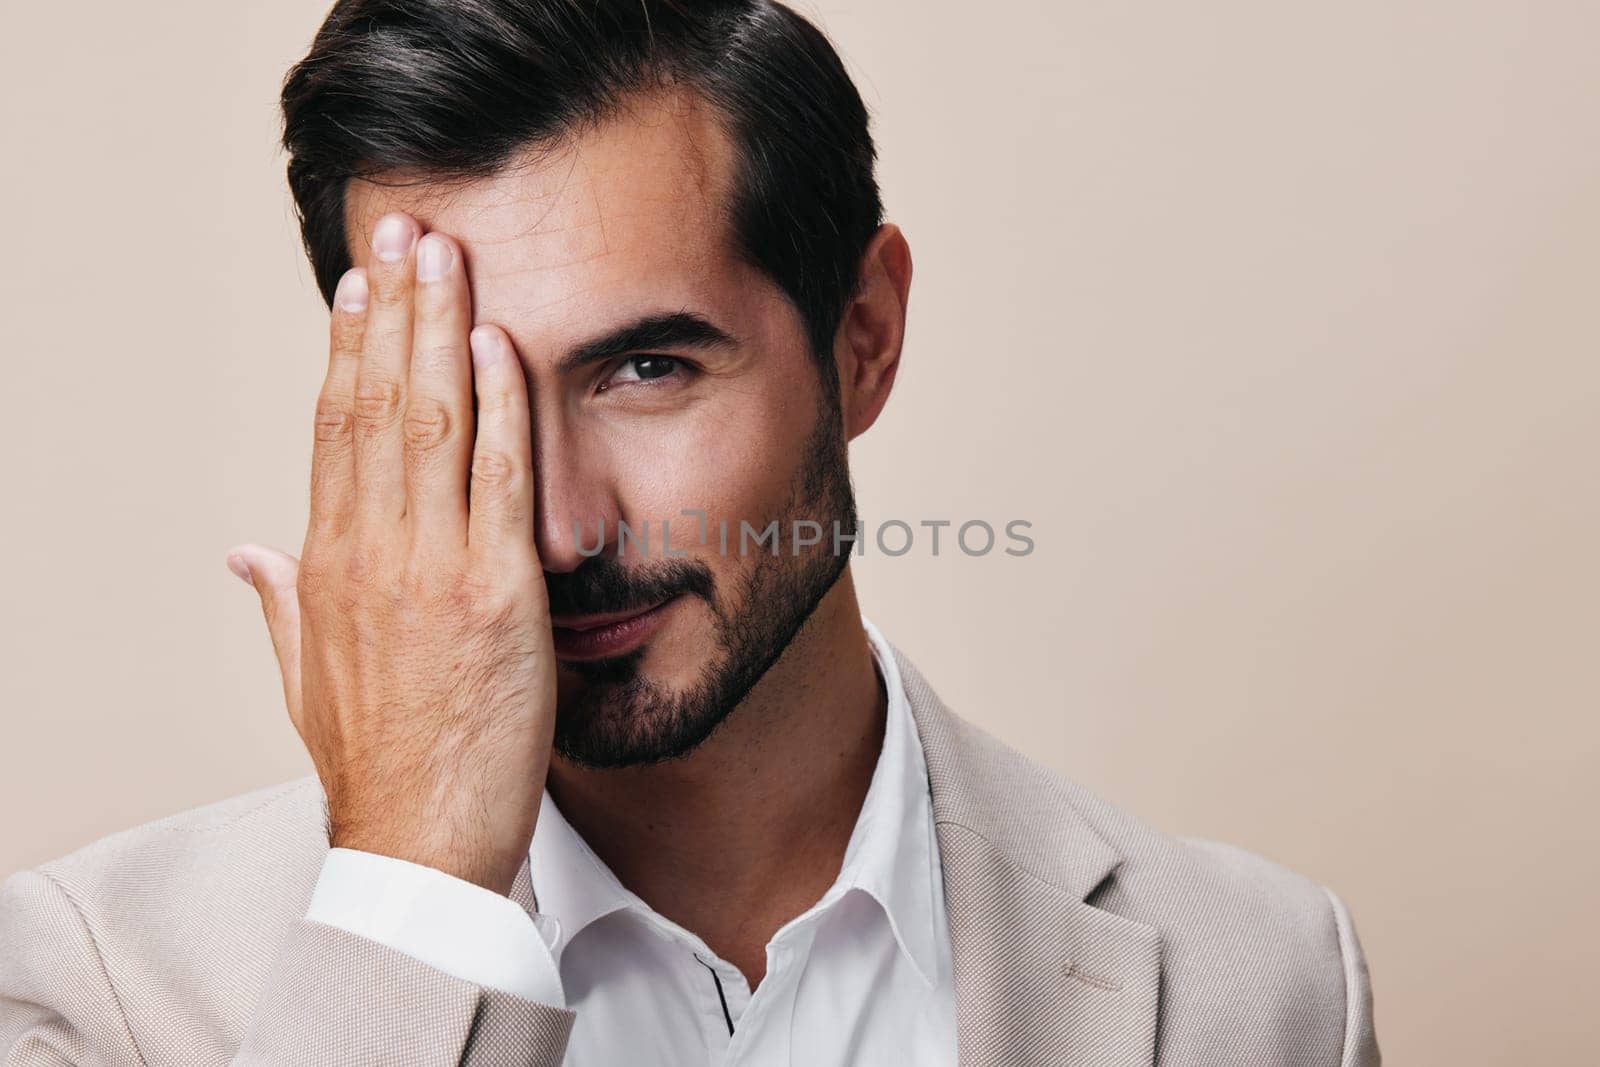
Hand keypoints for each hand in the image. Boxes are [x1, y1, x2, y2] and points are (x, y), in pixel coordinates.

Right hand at [226, 212, 554, 895]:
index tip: (358, 287)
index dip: (347, 350)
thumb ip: (277, 605)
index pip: (332, 431)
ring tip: (445, 253)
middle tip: (405, 228)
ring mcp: (430, 568)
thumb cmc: (375, 765)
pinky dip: (499, 406)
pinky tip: (498, 345)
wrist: (417, 844)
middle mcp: (369, 553)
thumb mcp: (304, 681)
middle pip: (376, 403)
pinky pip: (498, 479)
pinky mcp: (495, 594)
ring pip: (429, 421)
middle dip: (392, 309)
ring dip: (438, 328)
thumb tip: (243, 553)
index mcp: (323, 567)